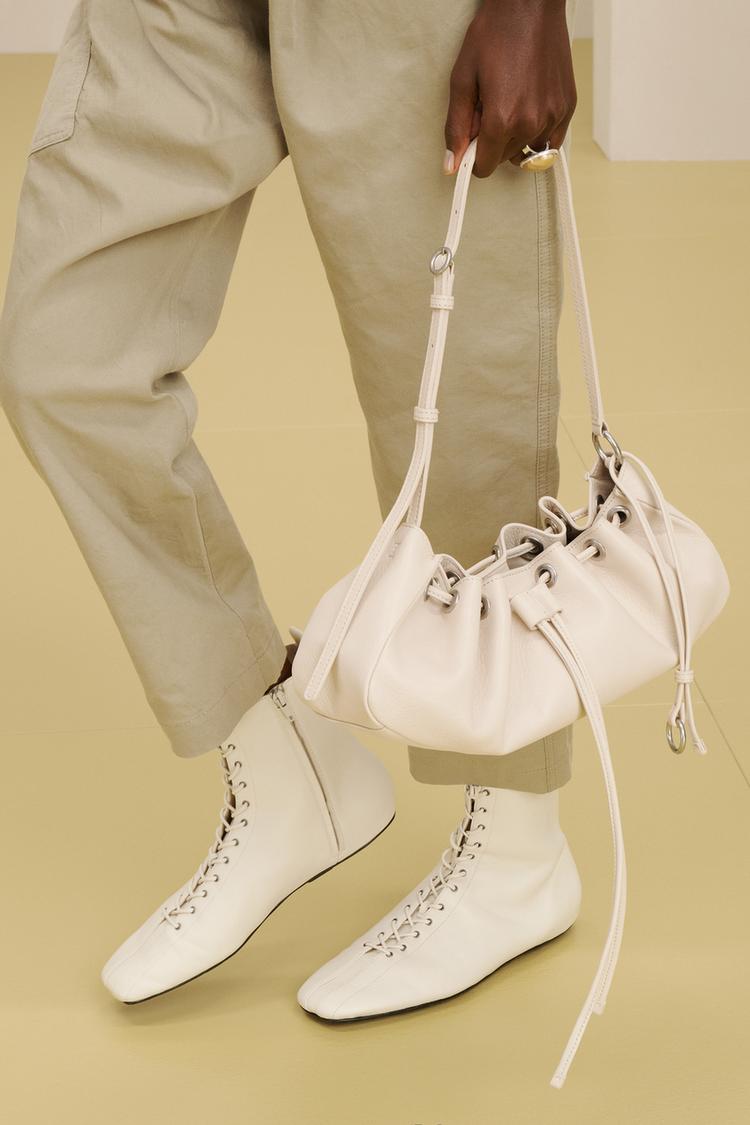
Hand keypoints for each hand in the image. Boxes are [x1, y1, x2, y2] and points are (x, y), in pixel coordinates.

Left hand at [444, 0, 576, 177]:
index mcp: (502, 119)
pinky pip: (550, 140)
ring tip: (511, 99)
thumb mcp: (462, 79)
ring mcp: (553, 116)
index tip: (472, 136)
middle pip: (504, 159)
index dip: (473, 155)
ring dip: (515, 136)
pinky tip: (529, 106)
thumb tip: (451, 165)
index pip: (484, 167)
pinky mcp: (568, 107)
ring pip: (526, 150)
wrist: (530, 4)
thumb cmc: (494, 34)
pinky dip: (537, 132)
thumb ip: (456, 127)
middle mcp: (531, 123)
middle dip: (493, 140)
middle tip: (490, 104)